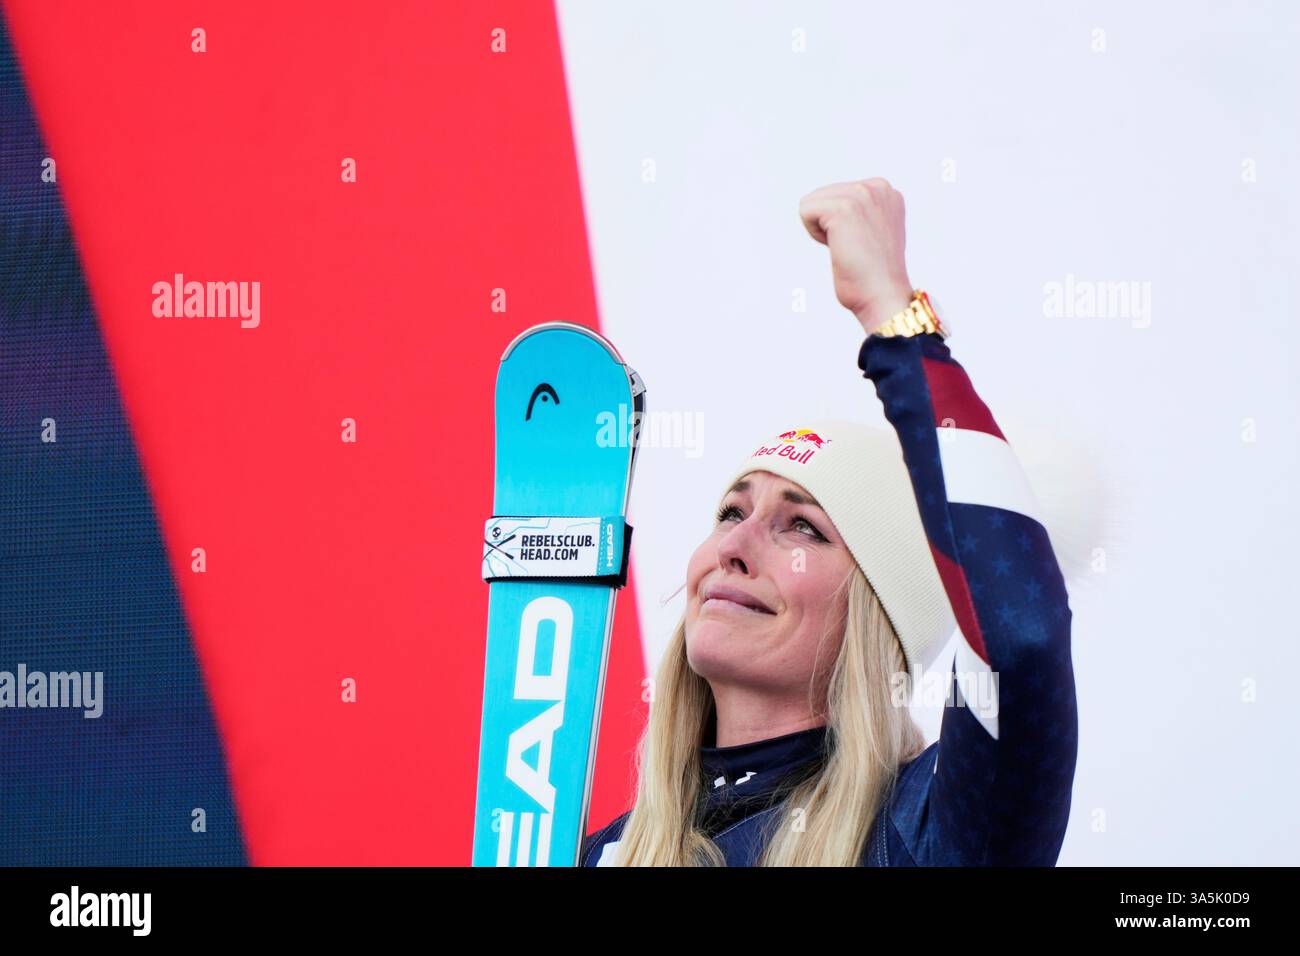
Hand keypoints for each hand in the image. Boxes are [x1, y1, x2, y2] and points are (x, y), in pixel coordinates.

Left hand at [798, 178, 914, 335]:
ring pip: (812, 202)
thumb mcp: (872, 231)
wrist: (883, 297)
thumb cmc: (874, 275)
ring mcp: (862, 194)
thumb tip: (833, 213)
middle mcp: (878, 187)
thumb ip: (860, 213)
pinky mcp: (844, 208)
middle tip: (855, 247)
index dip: (840, 223)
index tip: (862, 242)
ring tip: (849, 247)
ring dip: (822, 230)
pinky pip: (805, 211)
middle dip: (829, 224)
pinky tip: (838, 247)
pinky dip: (815, 234)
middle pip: (823, 195)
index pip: (837, 193)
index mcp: (885, 191)